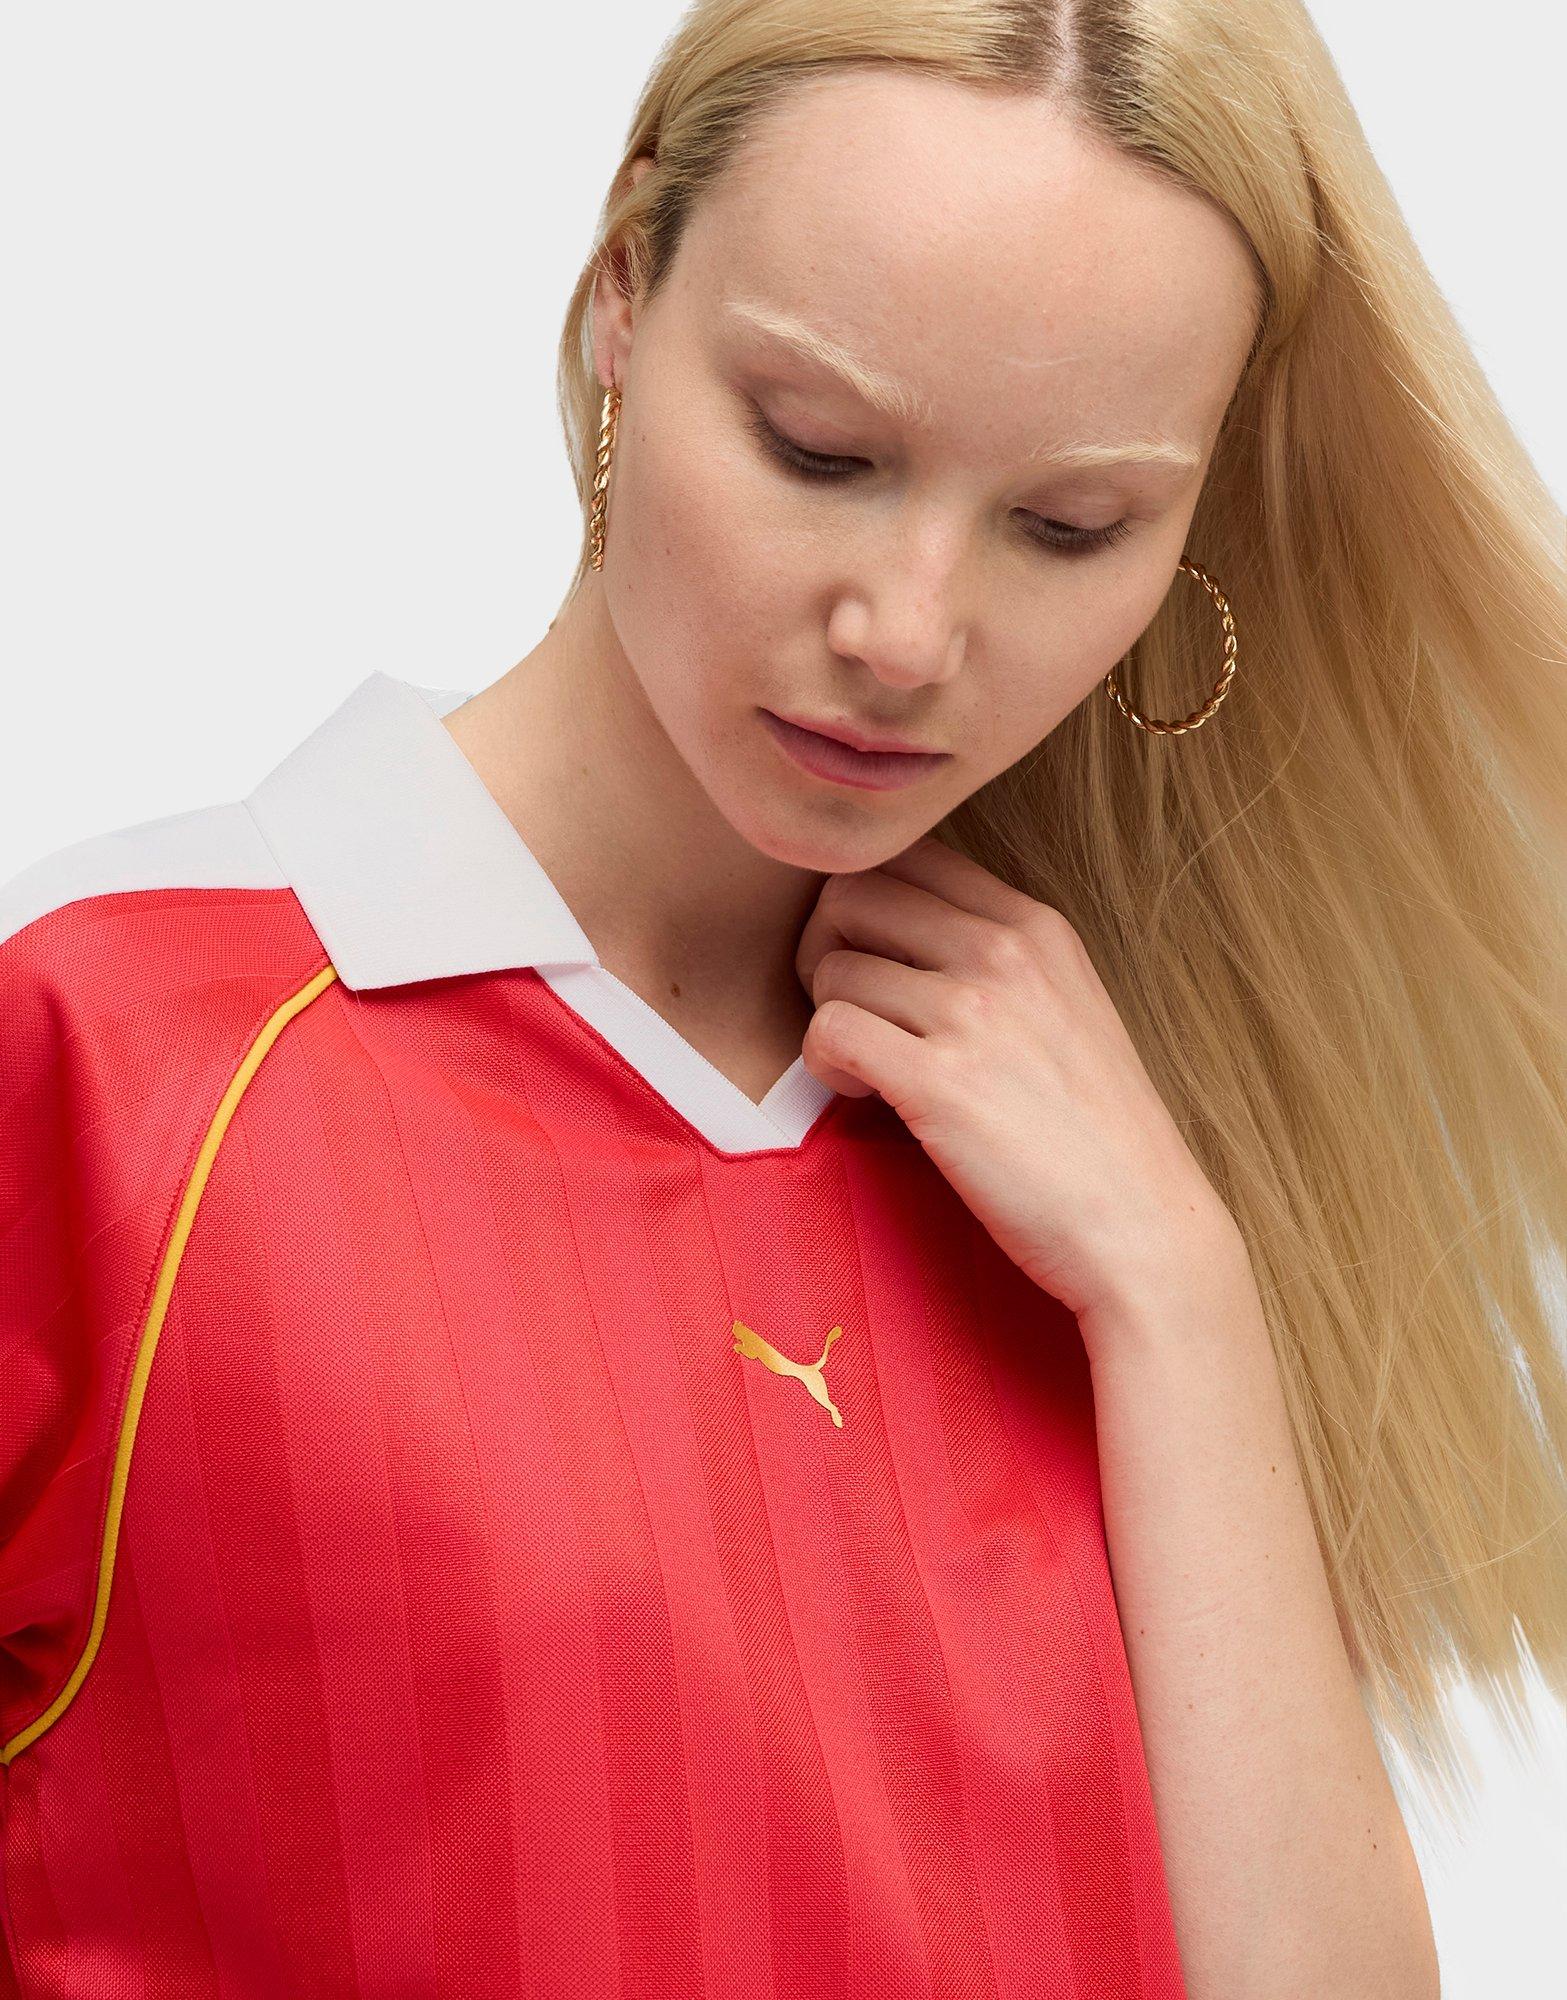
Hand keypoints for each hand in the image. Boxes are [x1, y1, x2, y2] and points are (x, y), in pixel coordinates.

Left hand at [795, 832, 1237, 1326]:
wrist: (1144, 1228)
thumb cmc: (1096, 1135)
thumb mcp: (1066, 1007)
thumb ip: (997, 959)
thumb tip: (901, 937)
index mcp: (1035, 925)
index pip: (907, 854)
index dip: (864, 905)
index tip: (873, 965)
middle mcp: (1004, 951)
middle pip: (851, 893)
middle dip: (826, 948)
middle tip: (850, 1013)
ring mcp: (974, 1012)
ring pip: (833, 964)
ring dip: (828, 1017)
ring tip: (868, 1069)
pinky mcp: (940, 1080)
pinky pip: (830, 1027)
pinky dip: (825, 1062)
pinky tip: (864, 1096)